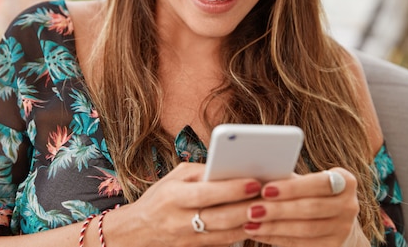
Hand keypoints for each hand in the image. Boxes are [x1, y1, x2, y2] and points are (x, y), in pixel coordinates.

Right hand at [115, 162, 262, 246]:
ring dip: (249, 223)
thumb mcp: (174, 178)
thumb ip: (201, 173)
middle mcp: (179, 221)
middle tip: (269, 196)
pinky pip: (223, 244)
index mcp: (173, 197)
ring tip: (267, 209)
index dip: (232, 189)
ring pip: (226, 235)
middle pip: (220, 217)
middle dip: (247, 207)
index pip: (206, 193)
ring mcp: (187, 240)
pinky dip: (240, 234)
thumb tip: (231, 167)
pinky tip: (253, 223)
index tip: (254, 181)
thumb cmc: (160, 198)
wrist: (138, 232)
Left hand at [242, 168, 367, 246]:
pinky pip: (301, 244)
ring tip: (250, 222)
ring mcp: (343, 229)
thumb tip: (256, 172)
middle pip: (311, 208)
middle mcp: (349, 206)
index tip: (265, 189)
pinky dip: (276, 238)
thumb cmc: (309, 191)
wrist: (333, 219)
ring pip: (306, 229)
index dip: (292, 188)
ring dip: (274, 227)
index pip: (319, 183)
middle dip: (279, 210)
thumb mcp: (305, 181)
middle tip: (252, 209)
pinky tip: (257, 232)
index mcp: (345, 181)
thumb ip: (288, 176)